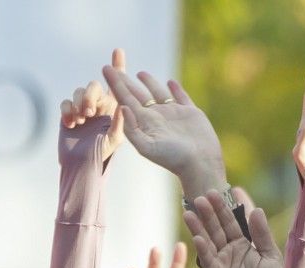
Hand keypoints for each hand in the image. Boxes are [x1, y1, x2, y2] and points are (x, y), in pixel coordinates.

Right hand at [60, 49, 124, 167]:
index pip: (116, 84)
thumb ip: (120, 121)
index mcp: (112, 107)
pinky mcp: (68, 114)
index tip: (118, 51)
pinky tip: (71, 123)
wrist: (81, 165)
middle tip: (89, 112)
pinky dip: (67, 110)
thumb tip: (123, 104)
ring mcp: (82, 109)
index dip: (117, 66)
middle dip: (90, 95)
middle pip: (93, 86)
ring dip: (79, 103)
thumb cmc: (102, 155)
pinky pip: (65, 102)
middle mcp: (98, 104)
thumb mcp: (115, 139)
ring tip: (81, 120)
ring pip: (78, 92)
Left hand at [104, 62, 224, 193]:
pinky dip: (176, 89)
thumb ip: (132, 130)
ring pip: (158, 94)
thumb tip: (122, 108)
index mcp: (145, 123)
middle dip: (125, 81)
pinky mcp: (191, 113)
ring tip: (140, 73)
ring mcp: (174, 114)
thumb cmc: (173, 158)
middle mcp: (157, 117)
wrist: (199, 164)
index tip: (105, 68)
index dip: (115, 84)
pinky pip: (181, 97)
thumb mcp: (147, 147)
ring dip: (149, 83)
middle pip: (137, 94)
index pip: (126, 99)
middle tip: (113, 67)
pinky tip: (171, 82)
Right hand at [183, 189, 284, 267]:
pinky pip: (209, 263)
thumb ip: (262, 234)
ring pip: (208, 242)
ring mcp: (221, 264)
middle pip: (216, 229)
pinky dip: (203, 251)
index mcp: (241, 243)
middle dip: (208, 213)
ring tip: (189, 213)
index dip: (225, 208)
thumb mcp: (271, 255)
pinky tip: (197, 238)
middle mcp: (228, 251)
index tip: (220, 190)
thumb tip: (257, 210)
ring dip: (198, 228)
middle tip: (200, 196)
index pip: (231, 222)